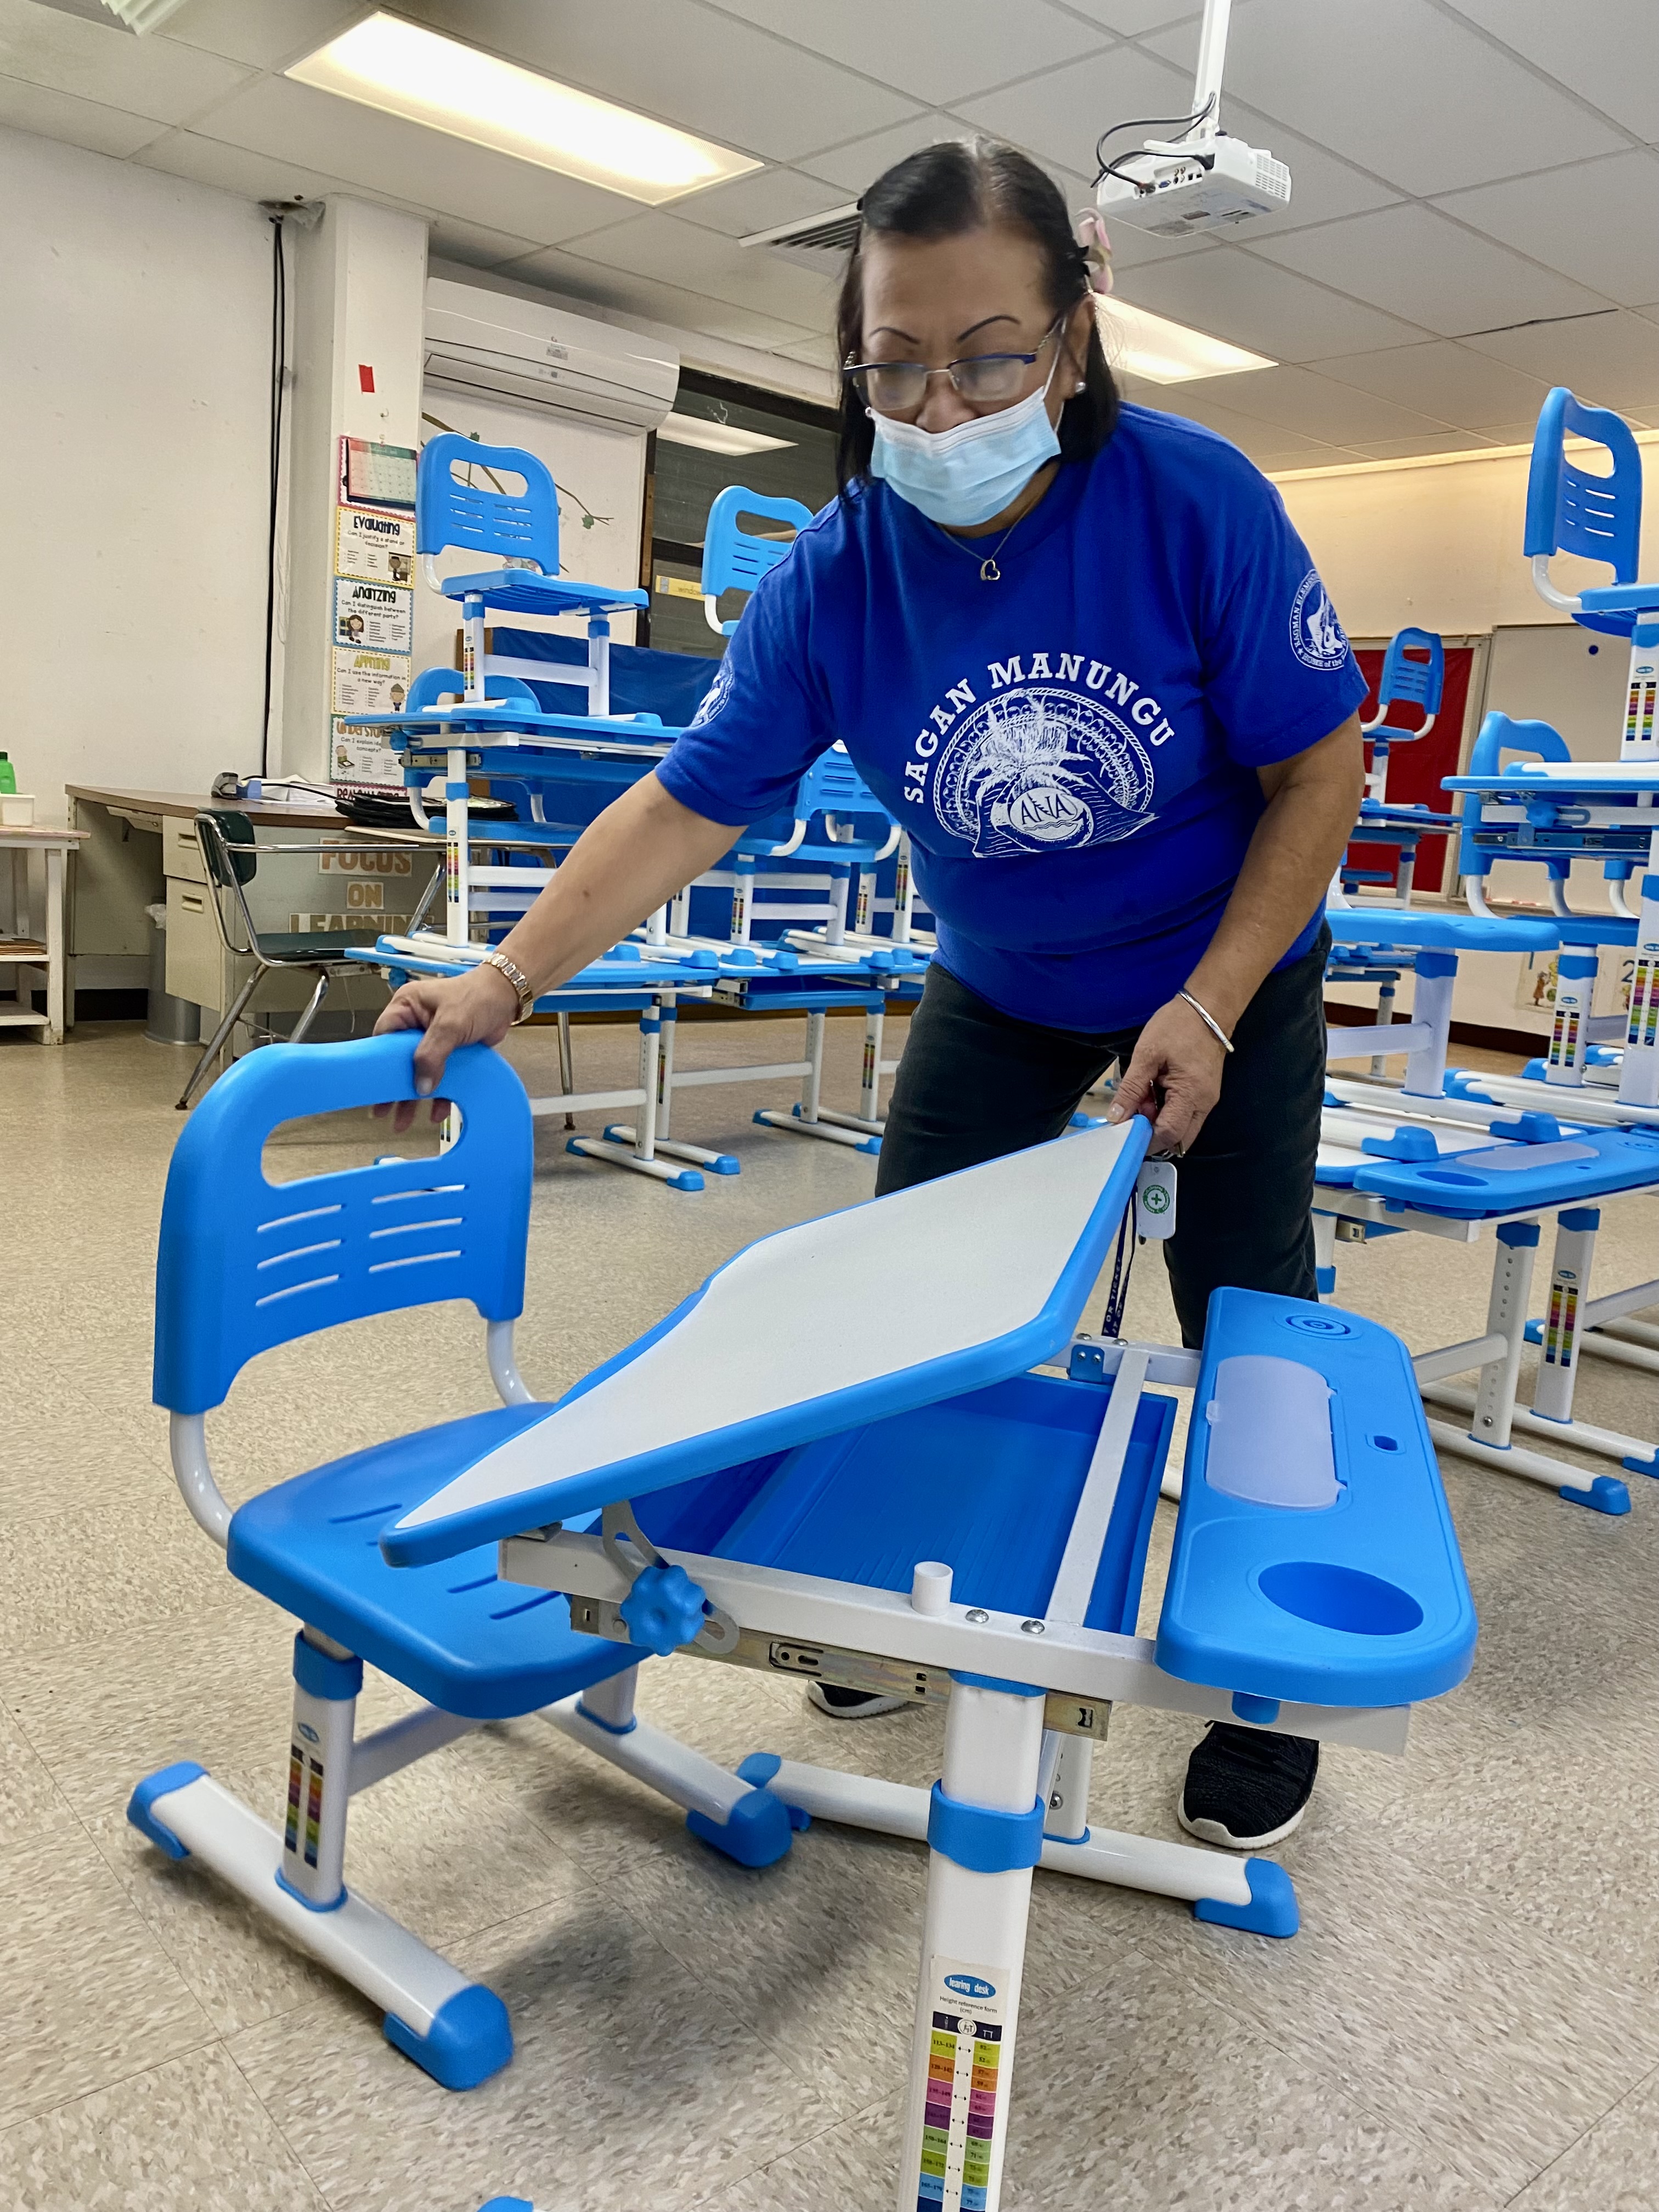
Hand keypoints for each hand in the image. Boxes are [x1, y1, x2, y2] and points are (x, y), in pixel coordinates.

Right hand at [372, 964, 520, 1130]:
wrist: (507, 997)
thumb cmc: (478, 996)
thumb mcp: (451, 1024)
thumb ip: (432, 1054)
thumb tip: (420, 1086)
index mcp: (406, 1007)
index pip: (383, 1037)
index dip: (378, 1062)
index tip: (374, 1086)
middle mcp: (414, 1024)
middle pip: (397, 1061)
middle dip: (393, 1088)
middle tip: (382, 1111)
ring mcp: (430, 1039)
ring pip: (417, 1072)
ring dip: (412, 1097)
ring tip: (403, 1121)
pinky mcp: (447, 1052)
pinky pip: (438, 1076)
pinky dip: (438, 1094)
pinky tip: (436, 1111)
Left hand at [1107, 994, 1227, 1156]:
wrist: (1208, 1008)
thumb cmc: (1177, 1026)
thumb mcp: (1147, 1054)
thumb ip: (1131, 1088)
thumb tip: (1116, 1116)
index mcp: (1191, 1094)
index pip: (1169, 1133)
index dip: (1145, 1139)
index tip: (1125, 1130)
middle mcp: (1204, 1104)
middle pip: (1178, 1138)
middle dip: (1153, 1133)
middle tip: (1134, 1112)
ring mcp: (1207, 1100)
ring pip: (1182, 1128)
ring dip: (1159, 1121)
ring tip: (1143, 1096)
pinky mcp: (1205, 1094)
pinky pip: (1186, 1114)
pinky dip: (1167, 1111)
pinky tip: (1154, 1091)